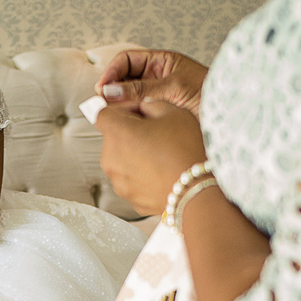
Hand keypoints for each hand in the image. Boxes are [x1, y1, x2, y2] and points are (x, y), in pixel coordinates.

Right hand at [96, 49, 208, 115]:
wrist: (230, 116)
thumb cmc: (210, 94)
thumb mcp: (173, 87)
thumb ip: (140, 89)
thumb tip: (109, 91)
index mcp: (161, 62)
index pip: (127, 61)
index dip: (112, 72)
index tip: (103, 88)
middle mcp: (157, 78)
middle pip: (124, 80)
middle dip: (111, 90)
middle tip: (103, 104)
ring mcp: (157, 98)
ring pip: (129, 99)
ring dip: (119, 106)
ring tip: (112, 115)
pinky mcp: (159, 116)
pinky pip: (138, 114)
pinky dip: (129, 118)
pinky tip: (125, 124)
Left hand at [96, 99, 209, 216]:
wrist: (196, 192)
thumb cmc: (186, 151)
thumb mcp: (174, 112)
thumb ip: (151, 104)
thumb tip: (144, 107)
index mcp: (117, 132)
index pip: (103, 114)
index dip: (122, 110)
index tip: (138, 112)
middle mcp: (110, 158)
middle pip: (113, 137)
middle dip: (131, 132)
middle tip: (157, 133)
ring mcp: (118, 181)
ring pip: (122, 159)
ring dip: (136, 154)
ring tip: (163, 155)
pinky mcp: (128, 197)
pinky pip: (131, 179)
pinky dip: (142, 173)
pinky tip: (163, 171)